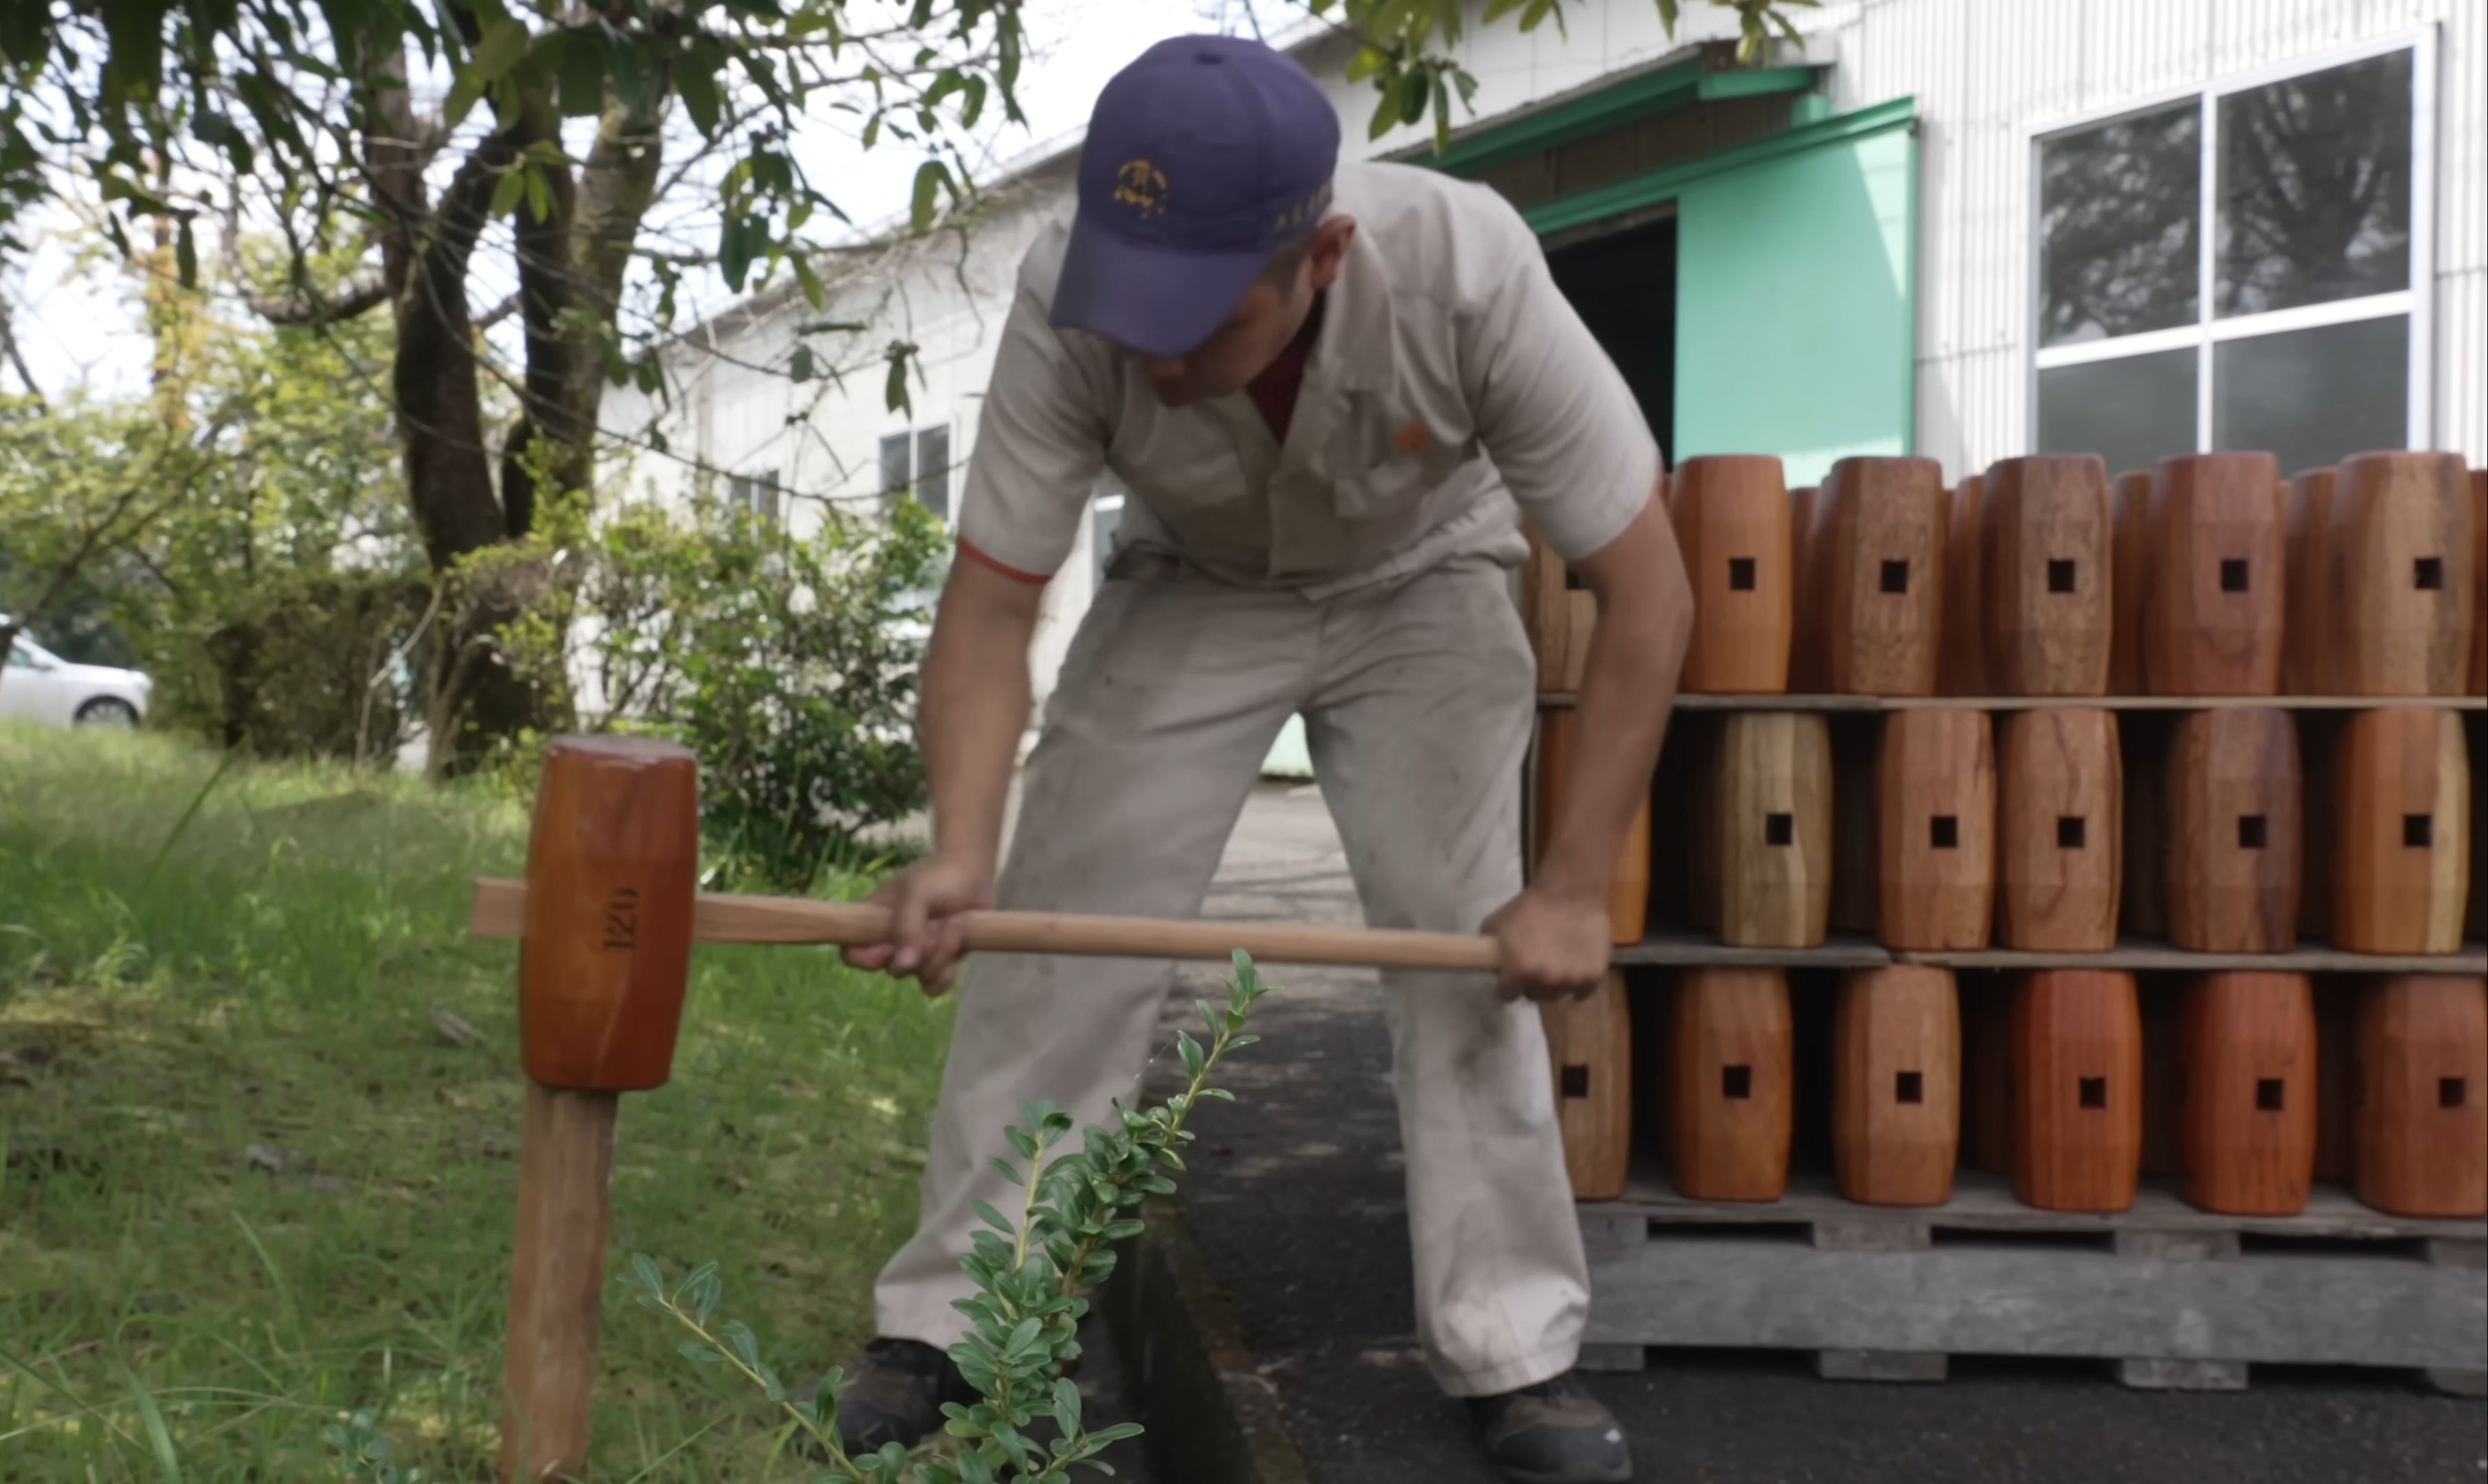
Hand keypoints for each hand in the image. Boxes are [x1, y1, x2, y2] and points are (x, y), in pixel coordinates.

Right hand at [841, 854, 993, 996]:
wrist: (973, 874)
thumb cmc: (939, 876)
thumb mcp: (917, 893)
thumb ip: (906, 926)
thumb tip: (902, 966)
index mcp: (874, 922)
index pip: (851, 952)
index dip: (864, 959)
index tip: (888, 947)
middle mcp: (892, 942)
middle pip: (892, 969)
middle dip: (920, 950)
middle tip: (935, 924)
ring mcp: (917, 954)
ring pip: (919, 977)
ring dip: (939, 956)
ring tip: (952, 926)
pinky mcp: (941, 962)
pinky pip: (936, 985)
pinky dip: (948, 971)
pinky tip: (958, 945)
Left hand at [1483, 886, 1611, 1002]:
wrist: (1570, 891)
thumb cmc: (1531, 905)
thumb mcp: (1496, 923)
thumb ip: (1490, 950)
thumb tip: (1489, 964)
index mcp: (1520, 971)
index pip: (1506, 995)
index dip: (1506, 984)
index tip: (1511, 974)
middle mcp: (1546, 981)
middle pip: (1533, 995)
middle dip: (1531, 982)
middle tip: (1535, 964)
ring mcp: (1571, 981)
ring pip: (1557, 994)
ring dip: (1554, 983)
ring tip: (1556, 962)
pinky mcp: (1593, 977)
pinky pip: (1581, 992)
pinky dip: (1577, 984)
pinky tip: (1573, 968)